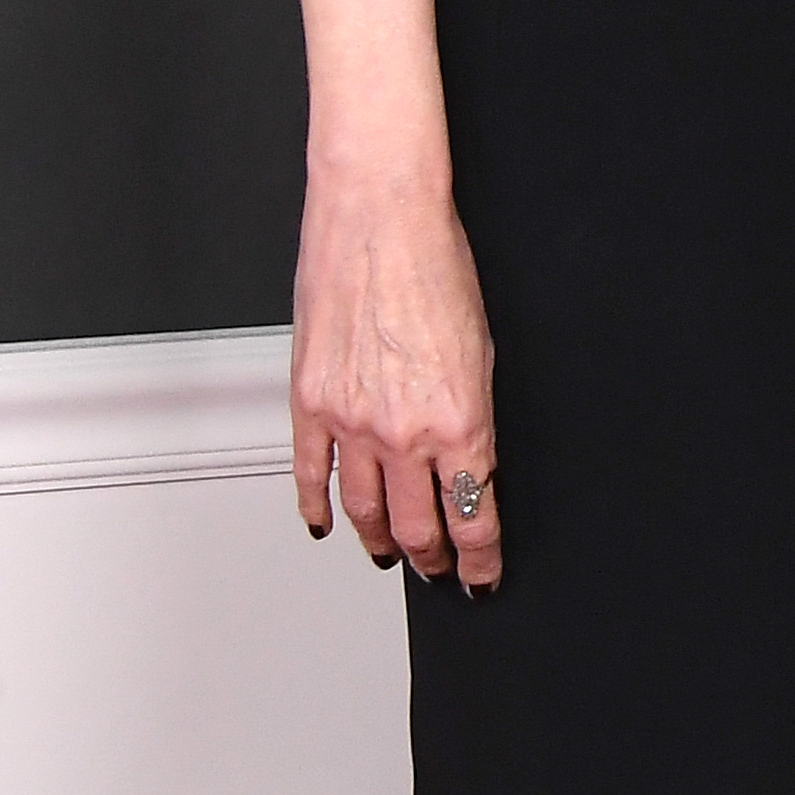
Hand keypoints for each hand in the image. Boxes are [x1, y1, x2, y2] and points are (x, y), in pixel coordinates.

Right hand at [291, 173, 504, 589]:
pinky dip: (318, 506)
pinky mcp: (310, 403)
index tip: (483, 574)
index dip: (480, 555)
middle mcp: (402, 431)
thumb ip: (472, 414)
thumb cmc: (437, 266)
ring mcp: (350, 422)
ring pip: (365, 509)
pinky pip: (312, 474)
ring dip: (381, 540)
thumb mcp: (484, 349)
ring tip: (392, 556)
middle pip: (418, 525)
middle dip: (434, 558)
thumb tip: (469, 459)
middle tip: (442, 573)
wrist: (380, 220)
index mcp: (459, 419)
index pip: (472, 513)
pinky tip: (327, 524)